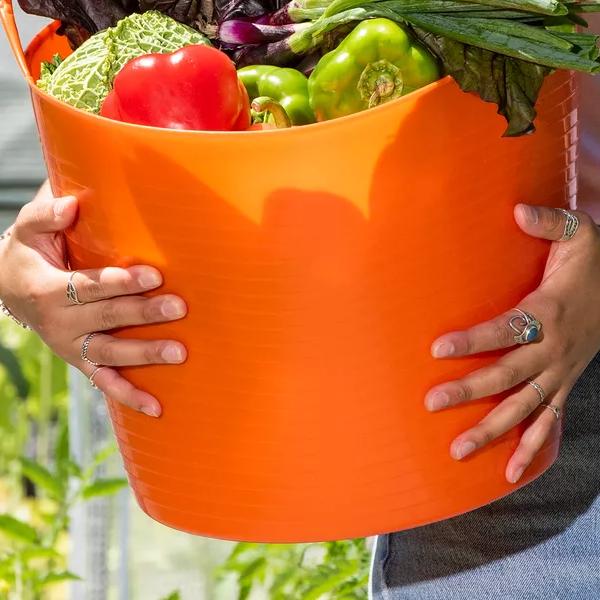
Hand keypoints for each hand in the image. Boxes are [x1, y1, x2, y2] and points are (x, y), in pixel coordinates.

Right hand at [0, 182, 187, 416]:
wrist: (11, 289)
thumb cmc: (30, 254)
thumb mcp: (29, 230)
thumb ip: (47, 214)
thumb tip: (72, 204)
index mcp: (48, 289)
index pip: (89, 287)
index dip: (121, 283)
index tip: (154, 276)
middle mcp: (59, 323)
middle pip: (107, 320)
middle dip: (144, 314)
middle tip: (180, 307)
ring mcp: (71, 347)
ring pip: (110, 354)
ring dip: (145, 354)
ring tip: (180, 352)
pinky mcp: (80, 360)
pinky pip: (104, 383)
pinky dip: (129, 396)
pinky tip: (157, 408)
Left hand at [425, 204, 599, 482]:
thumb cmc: (594, 263)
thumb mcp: (580, 233)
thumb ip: (549, 222)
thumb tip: (516, 209)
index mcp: (549, 314)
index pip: (505, 330)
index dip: (473, 339)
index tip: (438, 348)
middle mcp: (553, 351)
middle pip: (506, 376)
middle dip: (470, 390)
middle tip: (432, 402)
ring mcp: (559, 374)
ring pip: (523, 409)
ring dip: (492, 431)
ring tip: (457, 450)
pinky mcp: (563, 386)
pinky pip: (548, 423)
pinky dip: (532, 449)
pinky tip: (510, 473)